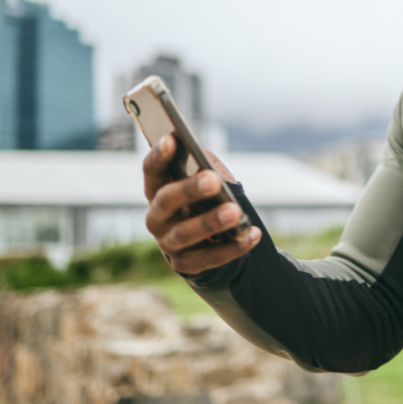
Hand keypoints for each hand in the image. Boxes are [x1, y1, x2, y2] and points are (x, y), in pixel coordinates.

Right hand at [143, 134, 261, 273]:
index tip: (170, 138)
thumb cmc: (206, 200)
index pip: (152, 171)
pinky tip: (250, 234)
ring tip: (235, 212)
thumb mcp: (206, 179)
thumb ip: (205, 167)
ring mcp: (168, 243)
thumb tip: (205, 164)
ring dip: (211, 222)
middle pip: (166, 201)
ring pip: (185, 234)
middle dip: (189, 190)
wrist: (208, 243)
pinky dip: (232, 247)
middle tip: (212, 181)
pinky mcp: (185, 265)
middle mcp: (156, 217)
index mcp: (157, 190)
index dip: (158, 156)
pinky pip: (209, 258)